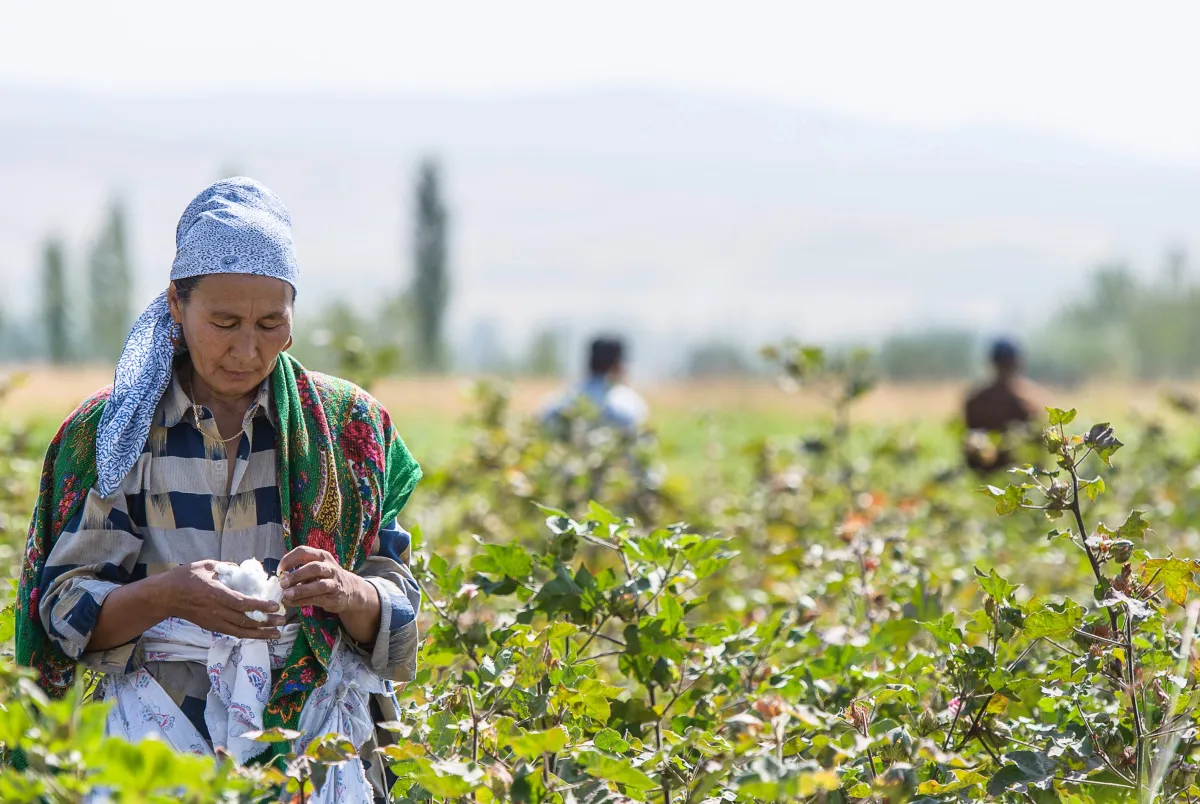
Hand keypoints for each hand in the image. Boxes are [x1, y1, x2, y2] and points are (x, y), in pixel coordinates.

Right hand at [164, 561, 284, 638]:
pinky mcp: (211, 626)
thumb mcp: (206, 565)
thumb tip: (243, 569)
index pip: (242, 603)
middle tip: (282, 621)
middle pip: (244, 620)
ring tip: (276, 633)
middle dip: (265, 623)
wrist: (165, 596)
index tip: (275, 606)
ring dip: (259, 634)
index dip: (259, 607)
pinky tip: (259, 634)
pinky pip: (232, 632)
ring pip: (239, 631)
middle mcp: (216, 611)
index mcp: (215, 594)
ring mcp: (213, 621)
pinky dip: (247, 635)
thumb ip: (226, 567)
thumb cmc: (184, 577)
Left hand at [278, 547, 379, 643]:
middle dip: (296, 575)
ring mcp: (334, 582)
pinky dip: (302, 601)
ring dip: (301, 590)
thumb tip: (279, 577)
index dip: (289, 559)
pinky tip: (290, 603)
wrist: (350, 590)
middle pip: (313, 567)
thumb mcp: (317, 567)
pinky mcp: (334, 597)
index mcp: (322, 556)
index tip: (280, 569)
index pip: (304, 551)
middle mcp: (329, 567)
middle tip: (282, 583)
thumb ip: (300, 570)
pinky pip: (317, 599)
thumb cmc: (326, 577)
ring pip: (318, 585)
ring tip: (286, 594)